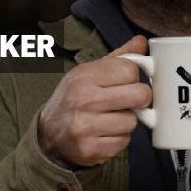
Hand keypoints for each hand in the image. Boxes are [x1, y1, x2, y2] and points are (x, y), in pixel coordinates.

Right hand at [37, 36, 150, 168]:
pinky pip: (124, 142)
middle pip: (139, 95)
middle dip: (138, 100)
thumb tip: (141, 41)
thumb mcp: (90, 73)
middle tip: (127, 101)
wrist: (49, 133)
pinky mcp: (90, 149)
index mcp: (83, 76)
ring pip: (133, 121)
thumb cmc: (75, 99)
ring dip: (127, 121)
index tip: (125, 83)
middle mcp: (82, 99)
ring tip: (111, 118)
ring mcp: (85, 126)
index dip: (133, 78)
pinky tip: (105, 134)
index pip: (130, 70)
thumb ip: (118, 58)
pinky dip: (119, 139)